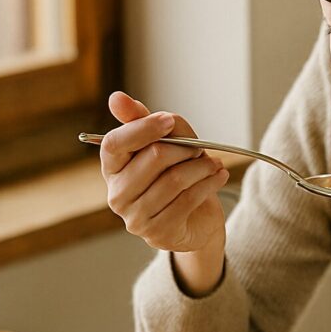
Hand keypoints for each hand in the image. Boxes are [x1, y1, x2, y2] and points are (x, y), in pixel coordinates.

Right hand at [101, 92, 229, 282]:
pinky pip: (188, 199)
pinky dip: (209, 183)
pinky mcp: (159, 232)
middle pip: (154, 157)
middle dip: (185, 148)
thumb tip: (116, 98)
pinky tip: (219, 176)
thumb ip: (146, 122)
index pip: (114, 143)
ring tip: (214, 163)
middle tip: (200, 149)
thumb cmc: (176, 178)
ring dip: (202, 166)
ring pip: (175, 179)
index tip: (170, 120)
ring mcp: (135, 217)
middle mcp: (117, 195)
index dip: (144, 128)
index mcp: (112, 169)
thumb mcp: (165, 145)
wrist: (195, 223)